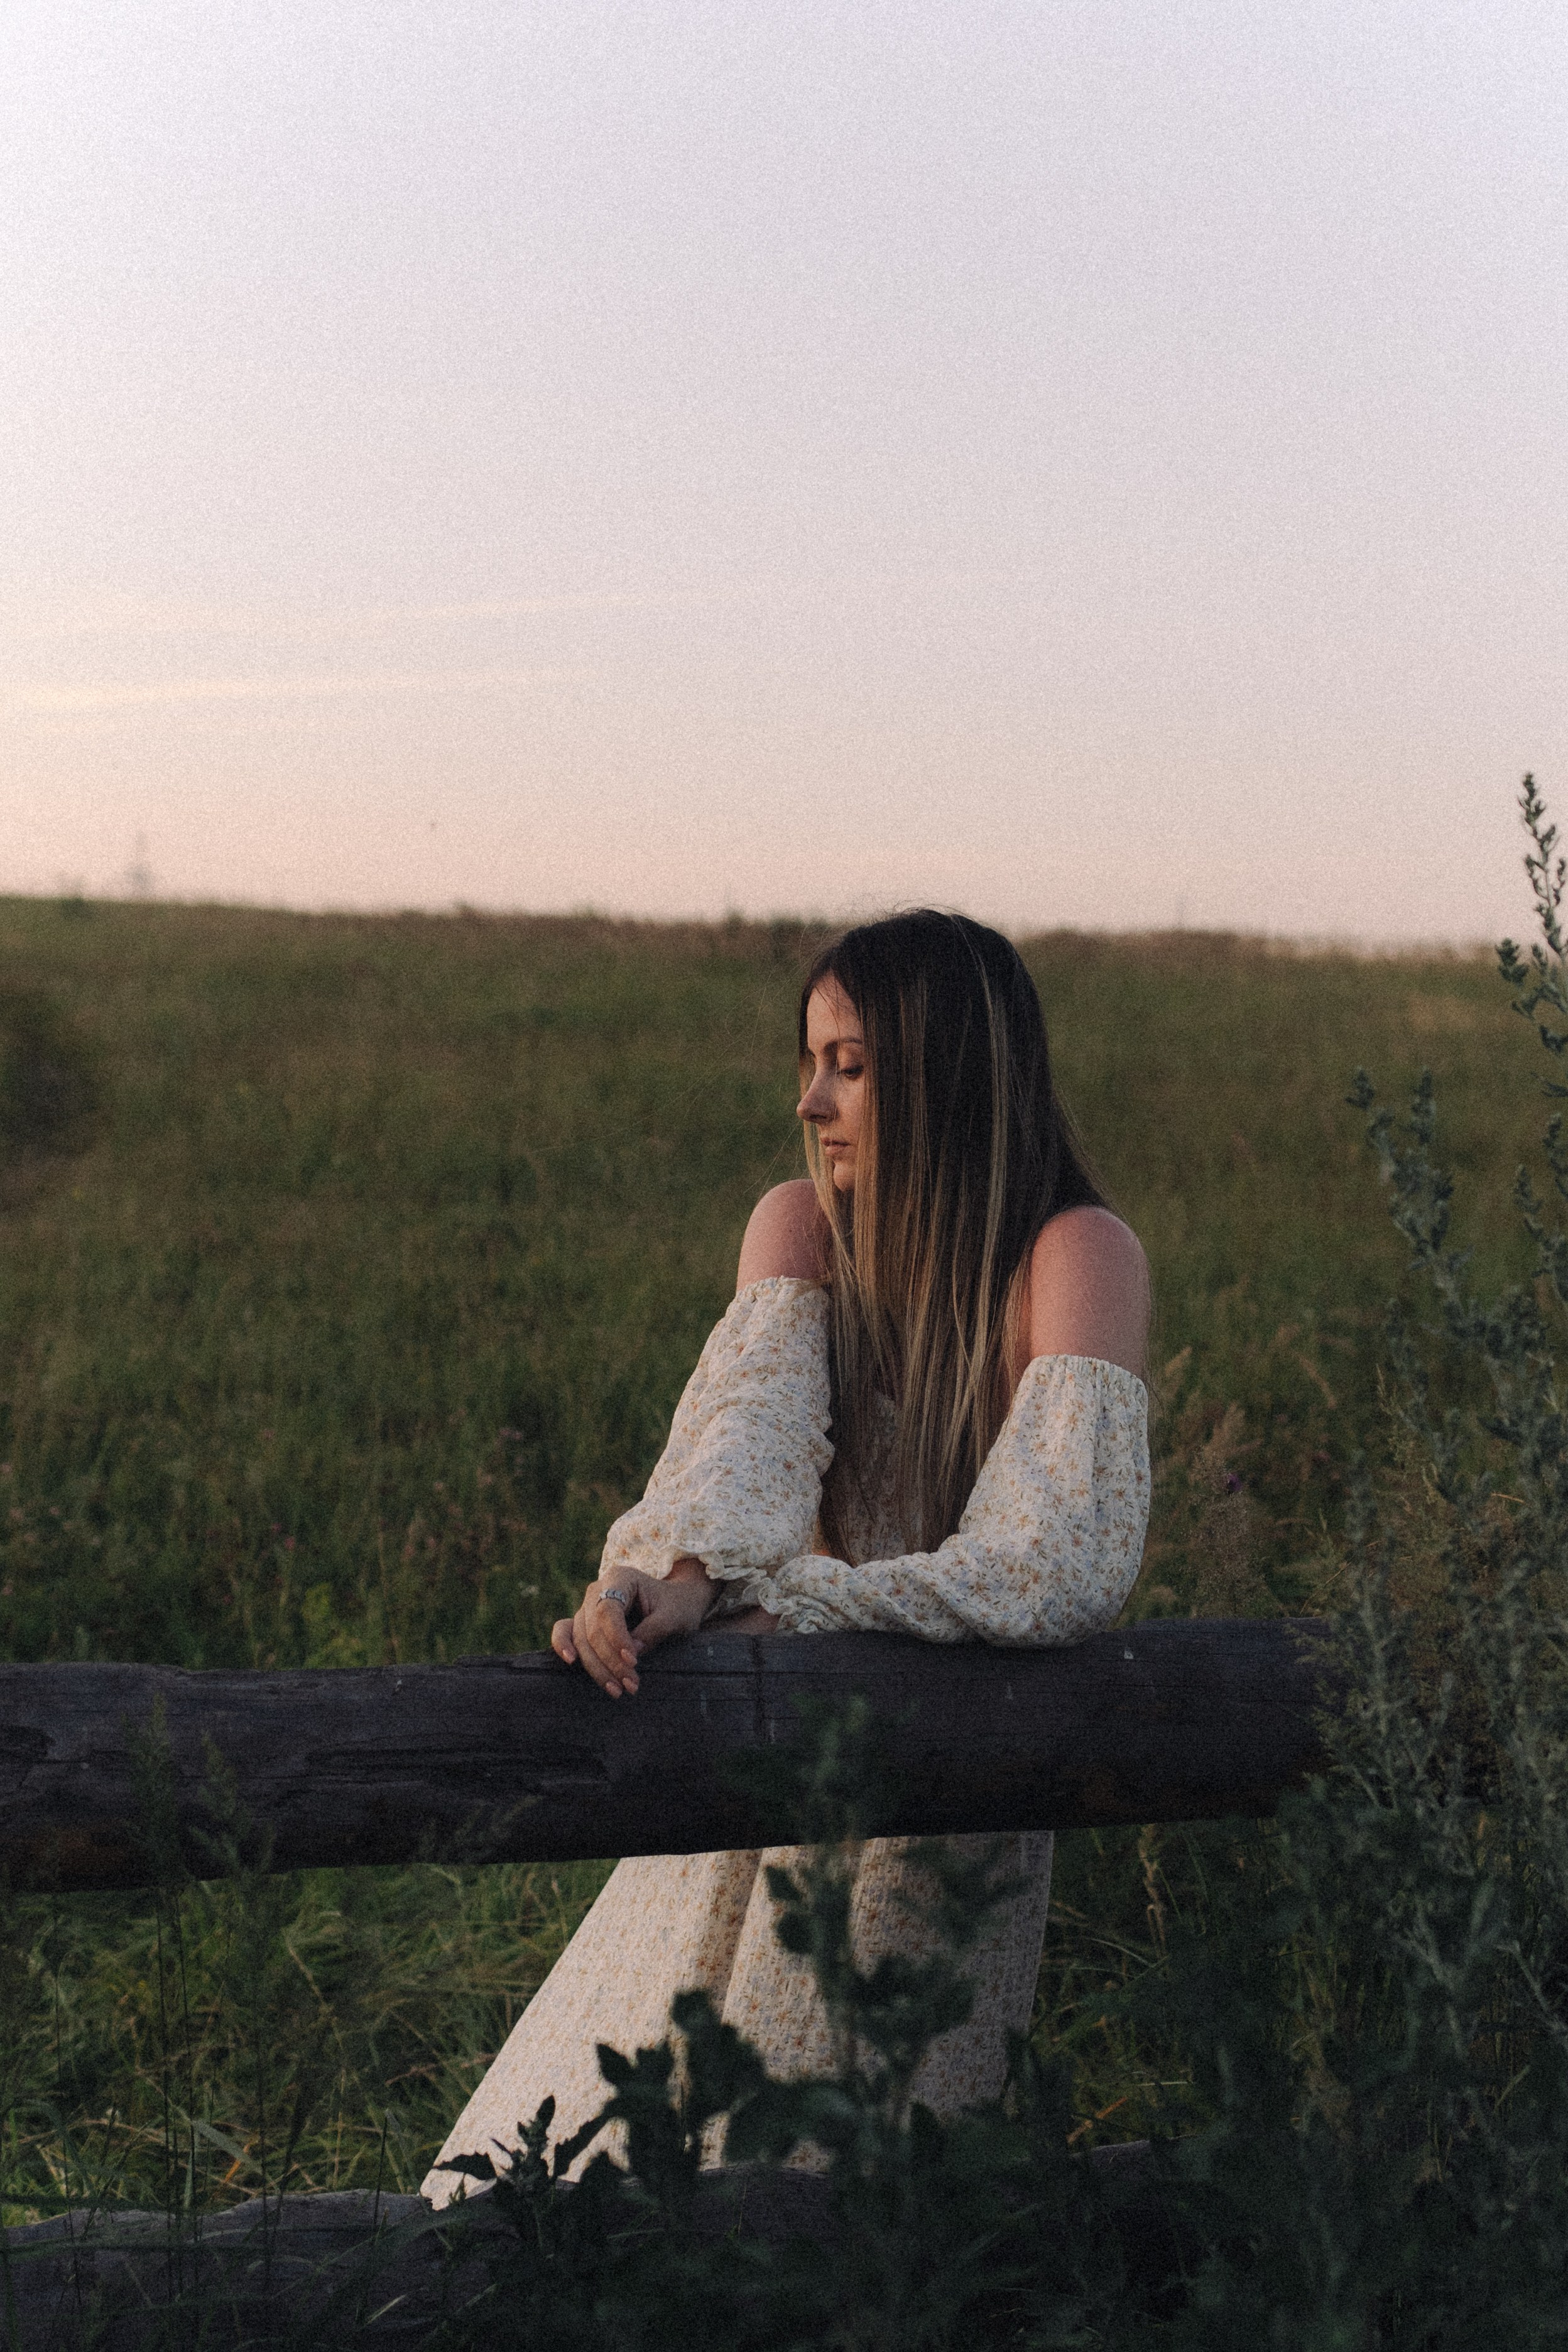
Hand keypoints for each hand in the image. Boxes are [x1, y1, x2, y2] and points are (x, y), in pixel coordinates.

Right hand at [551, 1557, 715, 1697]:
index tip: (634, 1661)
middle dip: (610, 1660)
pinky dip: (563, 1645)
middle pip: (593, 1628)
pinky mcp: (584, 1622)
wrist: (676, 1602)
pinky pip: (565, 1631)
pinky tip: (570, 1661)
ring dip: (597, 1667)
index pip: (608, 1610)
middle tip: (632, 1685)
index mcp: (621, 1578)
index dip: (616, 1638)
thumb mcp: (675, 1616)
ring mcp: (588, 1606)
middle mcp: (598, 1589)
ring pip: (581, 1637)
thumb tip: (630, 1653)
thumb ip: (654, 1630)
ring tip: (618, 1690)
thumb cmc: (678, 1606)